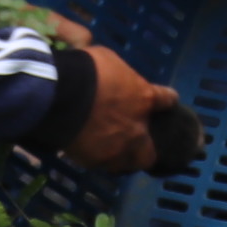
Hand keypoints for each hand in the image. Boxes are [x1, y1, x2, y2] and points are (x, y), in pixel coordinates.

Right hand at [65, 40, 181, 173]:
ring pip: (127, 164)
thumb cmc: (86, 69)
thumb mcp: (109, 61)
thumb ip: (119, 77)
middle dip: (145, 148)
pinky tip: (90, 153)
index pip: (166, 100)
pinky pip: (101, 165)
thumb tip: (116, 80)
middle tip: (133, 141)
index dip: (166, 101)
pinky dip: (98, 159)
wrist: (60, 94)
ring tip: (111, 153)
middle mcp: (137, 130)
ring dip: (122, 157)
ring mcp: (117, 149)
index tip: (166, 102)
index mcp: (144, 98)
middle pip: (150, 152)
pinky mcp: (95, 161)